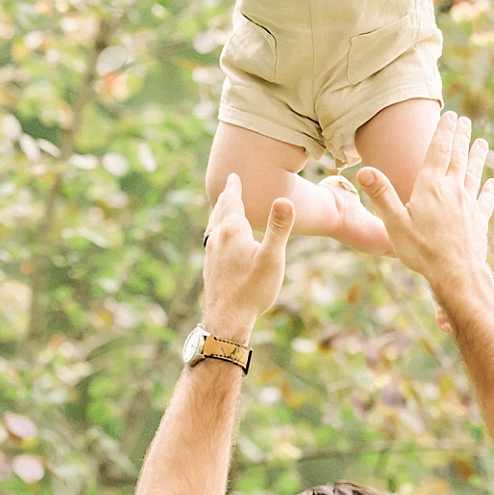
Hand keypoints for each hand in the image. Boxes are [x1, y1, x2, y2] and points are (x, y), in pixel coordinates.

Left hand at [199, 175, 292, 340]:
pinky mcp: (210, 266)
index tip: (233, 175)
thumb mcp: (272, 258)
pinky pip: (212, 239)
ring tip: (223, 207)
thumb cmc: (253, 289)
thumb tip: (283, 199)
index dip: (234, 186)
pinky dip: (217, 228)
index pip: (232, 200)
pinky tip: (220, 240)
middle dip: (226, 196)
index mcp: (232, 230)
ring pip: (214, 224)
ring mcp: (210, 252)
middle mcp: (217, 237)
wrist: (226, 319)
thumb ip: (278, 228)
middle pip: (220, 210)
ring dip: (219, 212)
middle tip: (229, 185)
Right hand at [358, 111, 493, 298]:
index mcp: (431, 188)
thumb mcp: (394, 222)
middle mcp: (453, 191)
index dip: (443, 132)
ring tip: (482, 142)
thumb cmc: (421, 249)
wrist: (456, 273)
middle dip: (461, 137)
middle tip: (464, 121)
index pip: (438, 152)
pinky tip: (493, 183)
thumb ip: (382, 195)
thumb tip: (364, 170)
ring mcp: (468, 205)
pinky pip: (485, 199)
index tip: (450, 115)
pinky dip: (489, 189)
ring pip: (474, 173)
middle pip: (458, 157)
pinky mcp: (479, 220)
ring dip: (478, 156)